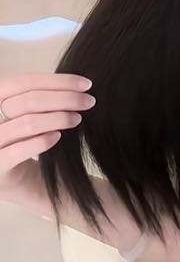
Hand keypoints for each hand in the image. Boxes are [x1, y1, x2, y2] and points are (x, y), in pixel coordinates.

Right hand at [0, 73, 94, 197]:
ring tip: (77, 119)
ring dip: (58, 118)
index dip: (57, 81)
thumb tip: (78, 86)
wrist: (9, 180)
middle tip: (89, 102)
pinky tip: (58, 137)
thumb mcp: (26, 114)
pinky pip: (18, 151)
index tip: (87, 84)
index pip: (23, 82)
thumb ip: (42, 98)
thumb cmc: (20, 140)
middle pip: (28, 100)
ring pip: (27, 123)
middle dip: (65, 98)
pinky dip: (41, 142)